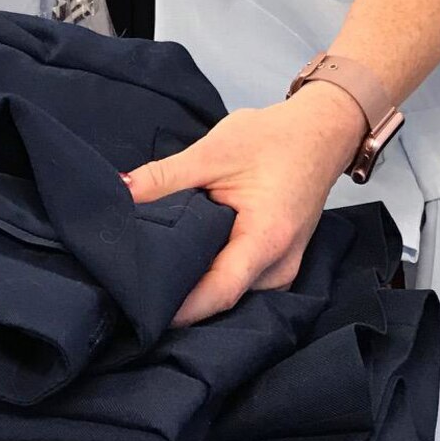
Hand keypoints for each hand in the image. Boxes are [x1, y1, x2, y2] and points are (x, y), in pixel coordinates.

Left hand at [122, 83, 366, 323]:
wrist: (321, 133)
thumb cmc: (275, 139)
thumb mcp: (214, 151)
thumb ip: (165, 176)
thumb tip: (118, 192)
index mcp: (268, 239)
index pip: (218, 293)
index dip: (177, 307)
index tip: (136, 306)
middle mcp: (280, 268)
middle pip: (221, 299)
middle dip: (177, 294)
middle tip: (130, 285)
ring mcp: (282, 272)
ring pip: (229, 295)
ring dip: (194, 286)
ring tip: (152, 271)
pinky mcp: (277, 267)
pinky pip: (239, 283)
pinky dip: (211, 275)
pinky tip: (184, 261)